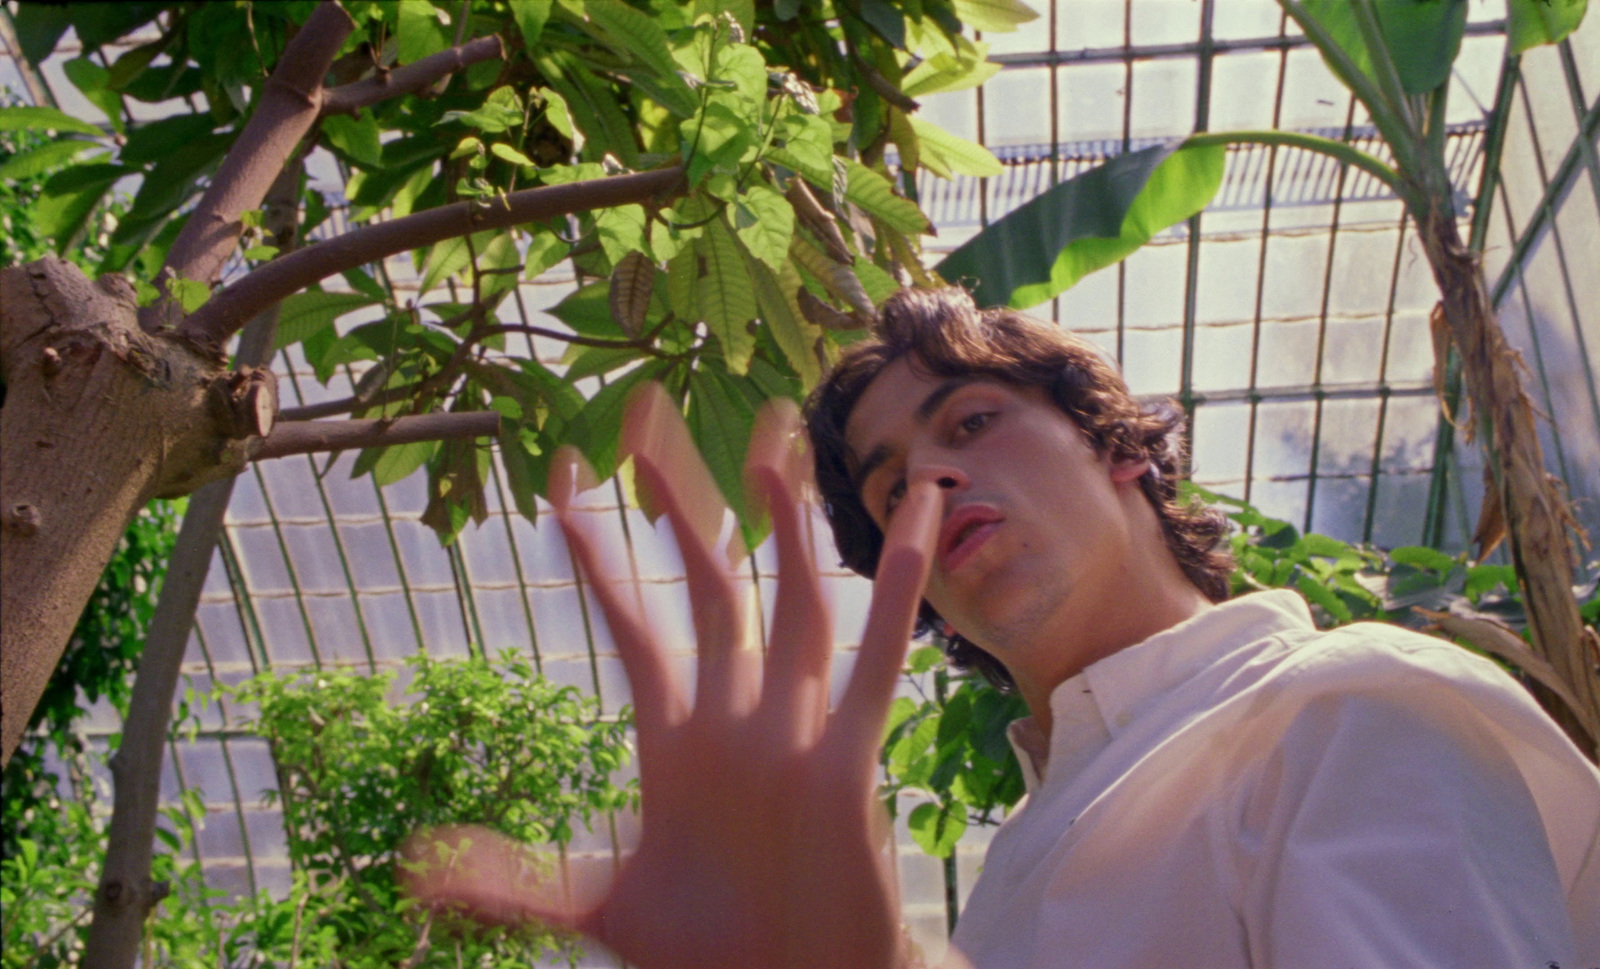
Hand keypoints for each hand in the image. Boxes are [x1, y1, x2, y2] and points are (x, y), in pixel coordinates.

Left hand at [404, 383, 943, 968]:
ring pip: (793, 599)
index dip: (598, 556)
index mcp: (676, 736)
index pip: (632, 621)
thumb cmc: (710, 952)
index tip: (560, 490)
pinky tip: (917, 513)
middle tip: (650, 419)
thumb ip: (514, 884)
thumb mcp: (599, 911)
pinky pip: (876, 657)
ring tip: (773, 444)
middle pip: (710, 579)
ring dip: (783, 524)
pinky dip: (899, 583)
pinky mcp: (850, 754)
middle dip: (682, 501)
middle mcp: (737, 712)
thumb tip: (416, 869)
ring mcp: (795, 725)